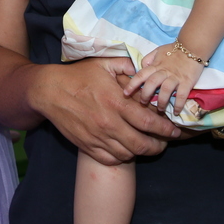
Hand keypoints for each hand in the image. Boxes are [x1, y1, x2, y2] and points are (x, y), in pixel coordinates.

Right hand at [39, 57, 178, 165]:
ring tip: (146, 145)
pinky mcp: (87, 146)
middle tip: (163, 142)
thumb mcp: (103, 64)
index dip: (166, 129)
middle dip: (158, 146)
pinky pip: (111, 159)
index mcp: (116, 102)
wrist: (49, 91)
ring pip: (128, 154)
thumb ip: (127, 66)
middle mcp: (109, 123)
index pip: (150, 122)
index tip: (174, 130)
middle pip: (142, 145)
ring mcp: (97, 137)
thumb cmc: (78, 76)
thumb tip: (144, 69)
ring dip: (141, 152)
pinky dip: (122, 157)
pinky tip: (126, 149)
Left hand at [125, 44, 203, 116]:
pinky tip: (175, 112)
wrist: (192, 47)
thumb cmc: (174, 50)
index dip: (132, 84)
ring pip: (165, 90)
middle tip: (143, 102)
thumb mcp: (158, 51)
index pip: (141, 75)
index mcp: (156, 65)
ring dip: (161, 102)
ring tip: (160, 109)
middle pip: (151, 84)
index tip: (126, 93)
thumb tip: (141, 67)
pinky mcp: (187, 82)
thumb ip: (148, 59)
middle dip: (145, 95)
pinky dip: (178, 104)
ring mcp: (176, 77)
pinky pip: (181, 95)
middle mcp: (164, 72)